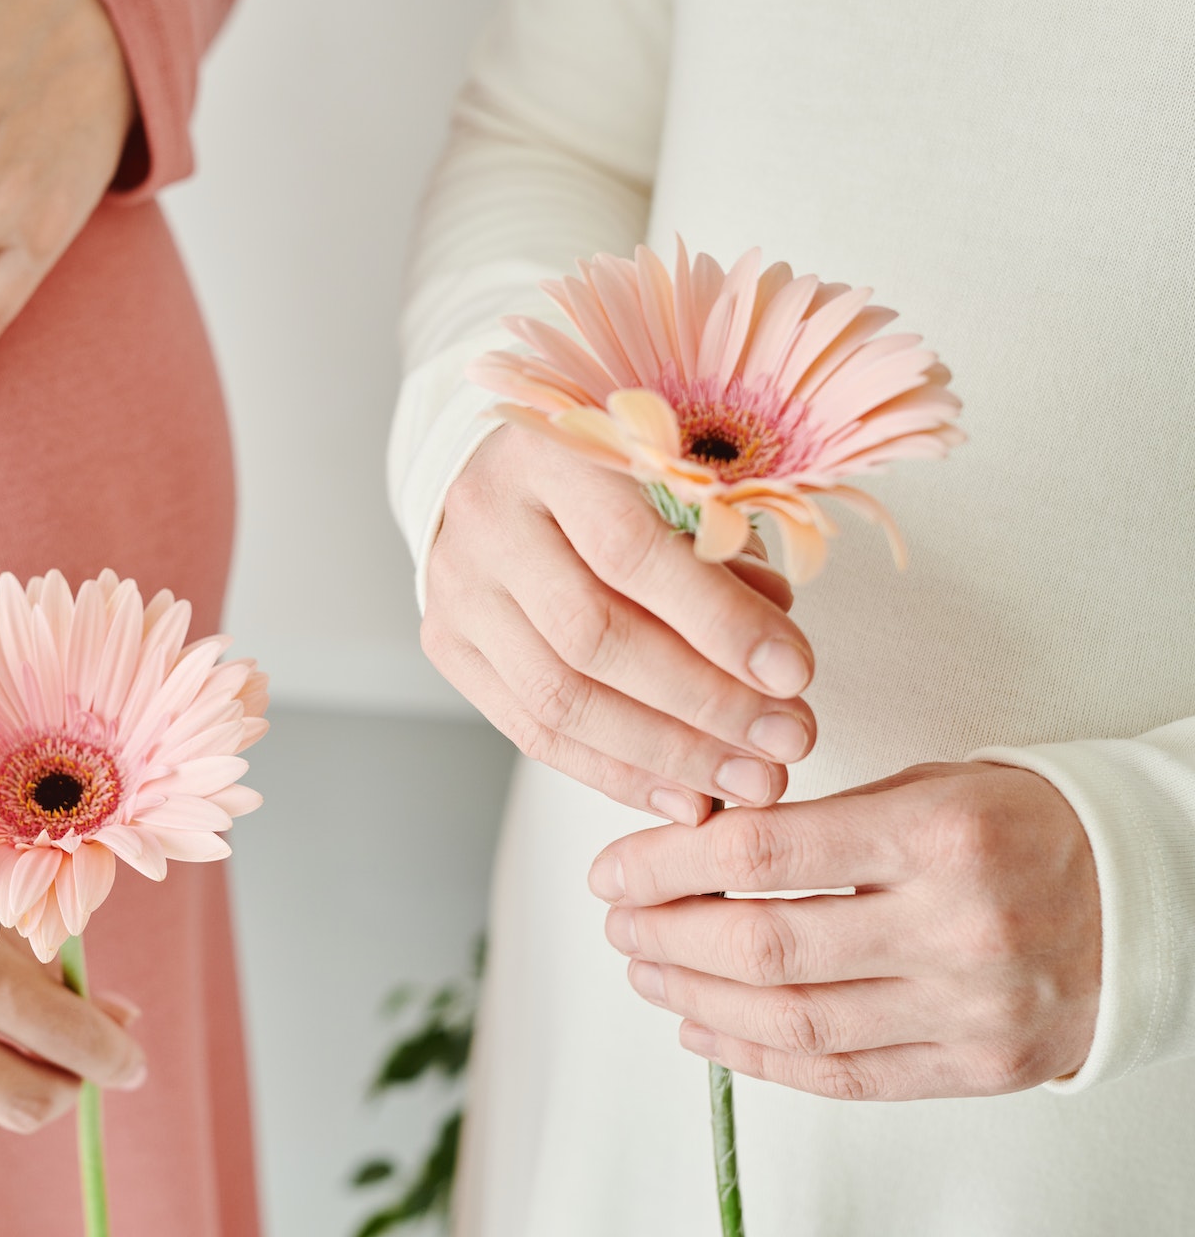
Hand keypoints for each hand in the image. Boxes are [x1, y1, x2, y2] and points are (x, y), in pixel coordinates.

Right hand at [423, 424, 817, 823]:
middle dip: (703, 703)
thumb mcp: (681, 472)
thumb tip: (773, 663)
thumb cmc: (618, 467)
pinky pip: (532, 730)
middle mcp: (487, 517)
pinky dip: (615, 773)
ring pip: (557, 697)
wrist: (510, 470)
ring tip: (749, 780)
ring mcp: (456, 585)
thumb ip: (724, 549)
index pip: (630, 551)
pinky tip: (685, 795)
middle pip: (591, 636)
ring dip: (666, 754)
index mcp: (549, 447)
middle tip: (787, 742)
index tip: (795, 673)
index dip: (716, 620)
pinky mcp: (448, 643)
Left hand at [590, 762, 1101, 1098]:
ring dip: (696, 1002)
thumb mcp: (923, 788)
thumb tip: (686, 851)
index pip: (761, 855)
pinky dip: (757, 1058)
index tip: (614, 870)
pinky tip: (706, 1030)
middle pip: (765, 948)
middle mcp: (958, 927)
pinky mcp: (981, 1067)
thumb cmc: (1016, 829)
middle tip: (620, 923)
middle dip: (666, 938)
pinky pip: (844, 1076)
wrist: (1141, 896)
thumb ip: (814, 825)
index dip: (666, 865)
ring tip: (649, 973)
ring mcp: (971, 1008)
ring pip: (794, 1023)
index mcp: (938, 836)